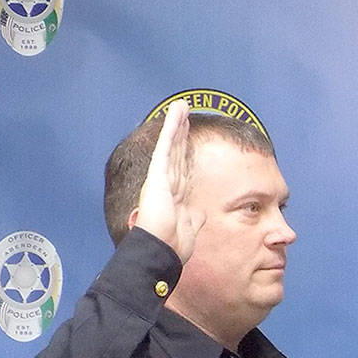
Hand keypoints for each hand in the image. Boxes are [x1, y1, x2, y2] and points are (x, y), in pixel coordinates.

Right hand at [133, 99, 203, 261]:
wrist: (161, 250)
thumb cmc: (173, 245)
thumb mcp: (190, 228)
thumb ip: (194, 218)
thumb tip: (200, 212)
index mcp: (175, 195)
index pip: (182, 166)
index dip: (186, 149)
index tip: (189, 135)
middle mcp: (167, 183)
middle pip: (177, 151)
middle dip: (181, 131)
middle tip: (185, 112)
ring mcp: (161, 177)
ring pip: (171, 144)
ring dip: (176, 124)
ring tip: (181, 106)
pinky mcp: (157, 175)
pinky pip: (166, 147)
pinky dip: (171, 130)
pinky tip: (176, 115)